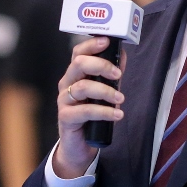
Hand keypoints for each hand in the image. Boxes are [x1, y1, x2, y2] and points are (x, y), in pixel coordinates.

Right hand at [53, 36, 125, 179]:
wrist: (79, 145)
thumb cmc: (91, 115)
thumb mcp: (103, 92)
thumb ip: (111, 75)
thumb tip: (122, 56)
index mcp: (75, 75)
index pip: (78, 53)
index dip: (91, 45)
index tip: (107, 41)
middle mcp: (67, 84)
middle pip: (79, 64)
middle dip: (101, 65)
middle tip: (118, 75)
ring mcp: (64, 101)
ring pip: (83, 87)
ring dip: (106, 91)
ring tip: (121, 99)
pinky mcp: (66, 118)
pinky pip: (85, 111)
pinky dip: (104, 112)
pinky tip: (117, 115)